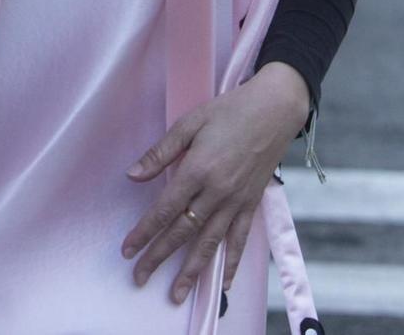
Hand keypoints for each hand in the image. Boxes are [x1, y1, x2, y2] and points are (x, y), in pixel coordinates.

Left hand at [122, 63, 309, 305]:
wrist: (275, 110)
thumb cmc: (230, 110)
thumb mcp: (190, 122)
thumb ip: (161, 152)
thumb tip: (133, 176)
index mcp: (197, 169)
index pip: (164, 210)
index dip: (144, 232)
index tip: (127, 250)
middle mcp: (216, 191)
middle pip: (182, 232)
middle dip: (159, 257)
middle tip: (140, 278)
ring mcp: (236, 201)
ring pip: (210, 243)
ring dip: (192, 271)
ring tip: (177, 294)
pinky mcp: (251, 204)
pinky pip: (240, 239)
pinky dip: (231, 262)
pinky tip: (223, 282)